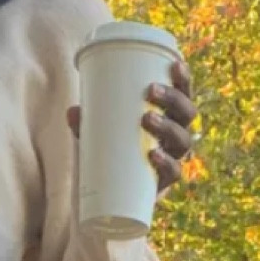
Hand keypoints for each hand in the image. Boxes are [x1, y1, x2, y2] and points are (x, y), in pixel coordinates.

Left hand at [66, 59, 197, 198]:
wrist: (112, 197)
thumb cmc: (111, 152)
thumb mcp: (97, 133)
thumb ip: (86, 123)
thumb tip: (72, 111)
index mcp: (168, 116)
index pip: (184, 93)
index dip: (184, 78)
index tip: (175, 63)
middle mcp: (176, 135)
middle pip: (187, 113)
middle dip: (172, 98)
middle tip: (150, 91)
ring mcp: (172, 159)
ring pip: (183, 140)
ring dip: (168, 126)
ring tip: (147, 118)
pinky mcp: (164, 182)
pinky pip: (173, 172)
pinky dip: (165, 163)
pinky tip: (153, 155)